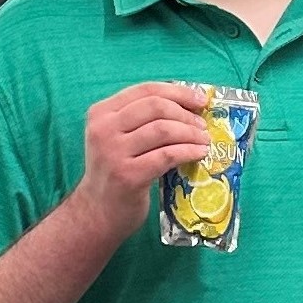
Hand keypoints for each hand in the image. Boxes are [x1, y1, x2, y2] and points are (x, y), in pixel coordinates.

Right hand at [73, 82, 212, 244]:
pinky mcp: (128, 175)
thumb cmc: (115, 173)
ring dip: (191, 133)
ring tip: (205, 140)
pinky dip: (188, 151)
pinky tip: (200, 154)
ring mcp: (114, 152)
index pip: (145, 90)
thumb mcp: (118, 139)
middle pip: (156, 107)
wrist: (97, 212)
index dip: (177, 92)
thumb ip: (141, 121)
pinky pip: (167, 155)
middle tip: (203, 126)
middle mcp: (104, 129)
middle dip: (186, 114)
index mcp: (101, 113)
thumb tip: (188, 106)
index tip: (200, 100)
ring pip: (163, 130)